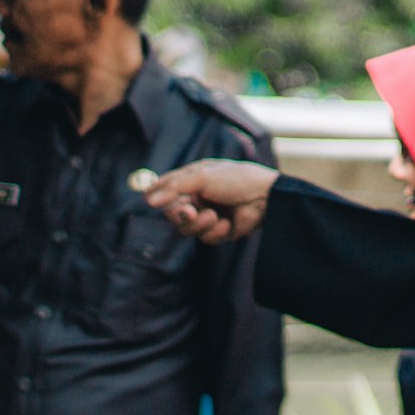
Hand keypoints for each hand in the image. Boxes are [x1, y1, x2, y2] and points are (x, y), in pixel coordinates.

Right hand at [145, 160, 279, 243]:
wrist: (265, 197)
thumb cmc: (235, 179)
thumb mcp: (202, 177)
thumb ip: (174, 188)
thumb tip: (148, 200)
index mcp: (194, 179)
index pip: (168, 188)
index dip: (158, 195)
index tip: (149, 200)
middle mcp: (199, 197)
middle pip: (174, 214)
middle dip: (181, 215)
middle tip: (191, 213)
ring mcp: (209, 214)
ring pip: (187, 229)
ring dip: (199, 224)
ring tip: (215, 217)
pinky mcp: (220, 231)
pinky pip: (205, 238)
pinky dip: (215, 232)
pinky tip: (228, 223)